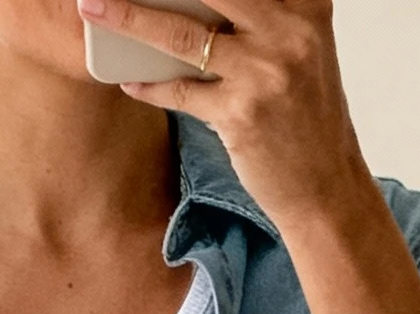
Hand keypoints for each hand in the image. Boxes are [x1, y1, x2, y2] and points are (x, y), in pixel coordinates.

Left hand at [80, 0, 366, 238]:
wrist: (326, 188)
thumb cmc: (305, 118)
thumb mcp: (298, 49)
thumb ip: (260, 17)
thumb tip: (187, 1)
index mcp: (307, 5)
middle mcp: (290, 30)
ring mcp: (265, 72)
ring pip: (181, 36)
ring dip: (129, 19)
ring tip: (93, 7)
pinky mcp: (242, 115)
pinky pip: (180, 92)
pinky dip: (150, 86)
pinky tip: (128, 81)